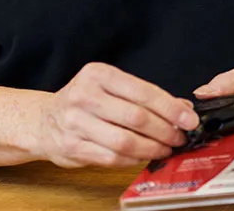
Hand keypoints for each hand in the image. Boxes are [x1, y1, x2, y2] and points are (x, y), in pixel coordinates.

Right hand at [35, 63, 199, 168]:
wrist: (44, 119)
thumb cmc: (83, 102)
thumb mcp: (109, 87)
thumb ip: (144, 96)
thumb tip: (182, 108)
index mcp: (97, 74)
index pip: (142, 92)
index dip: (170, 108)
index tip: (189, 119)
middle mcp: (84, 95)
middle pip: (136, 117)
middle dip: (165, 130)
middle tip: (178, 137)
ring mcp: (76, 122)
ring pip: (125, 141)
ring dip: (152, 148)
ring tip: (164, 148)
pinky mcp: (74, 146)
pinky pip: (113, 158)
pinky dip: (134, 159)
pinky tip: (142, 156)